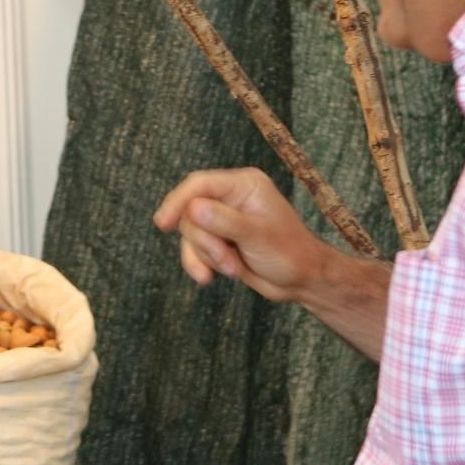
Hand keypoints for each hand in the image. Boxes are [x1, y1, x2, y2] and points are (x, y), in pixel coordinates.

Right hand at [153, 168, 329, 301]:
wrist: (300, 280)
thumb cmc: (289, 253)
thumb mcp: (257, 235)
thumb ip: (224, 221)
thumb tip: (191, 209)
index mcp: (243, 185)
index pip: (198, 184)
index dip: (178, 202)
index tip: (163, 224)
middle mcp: (230, 198)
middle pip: (190, 213)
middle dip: (205, 242)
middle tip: (226, 260)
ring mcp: (222, 219)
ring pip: (191, 234)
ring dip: (206, 256)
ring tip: (232, 269)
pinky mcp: (218, 240)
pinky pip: (193, 249)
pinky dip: (199, 264)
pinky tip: (209, 278)